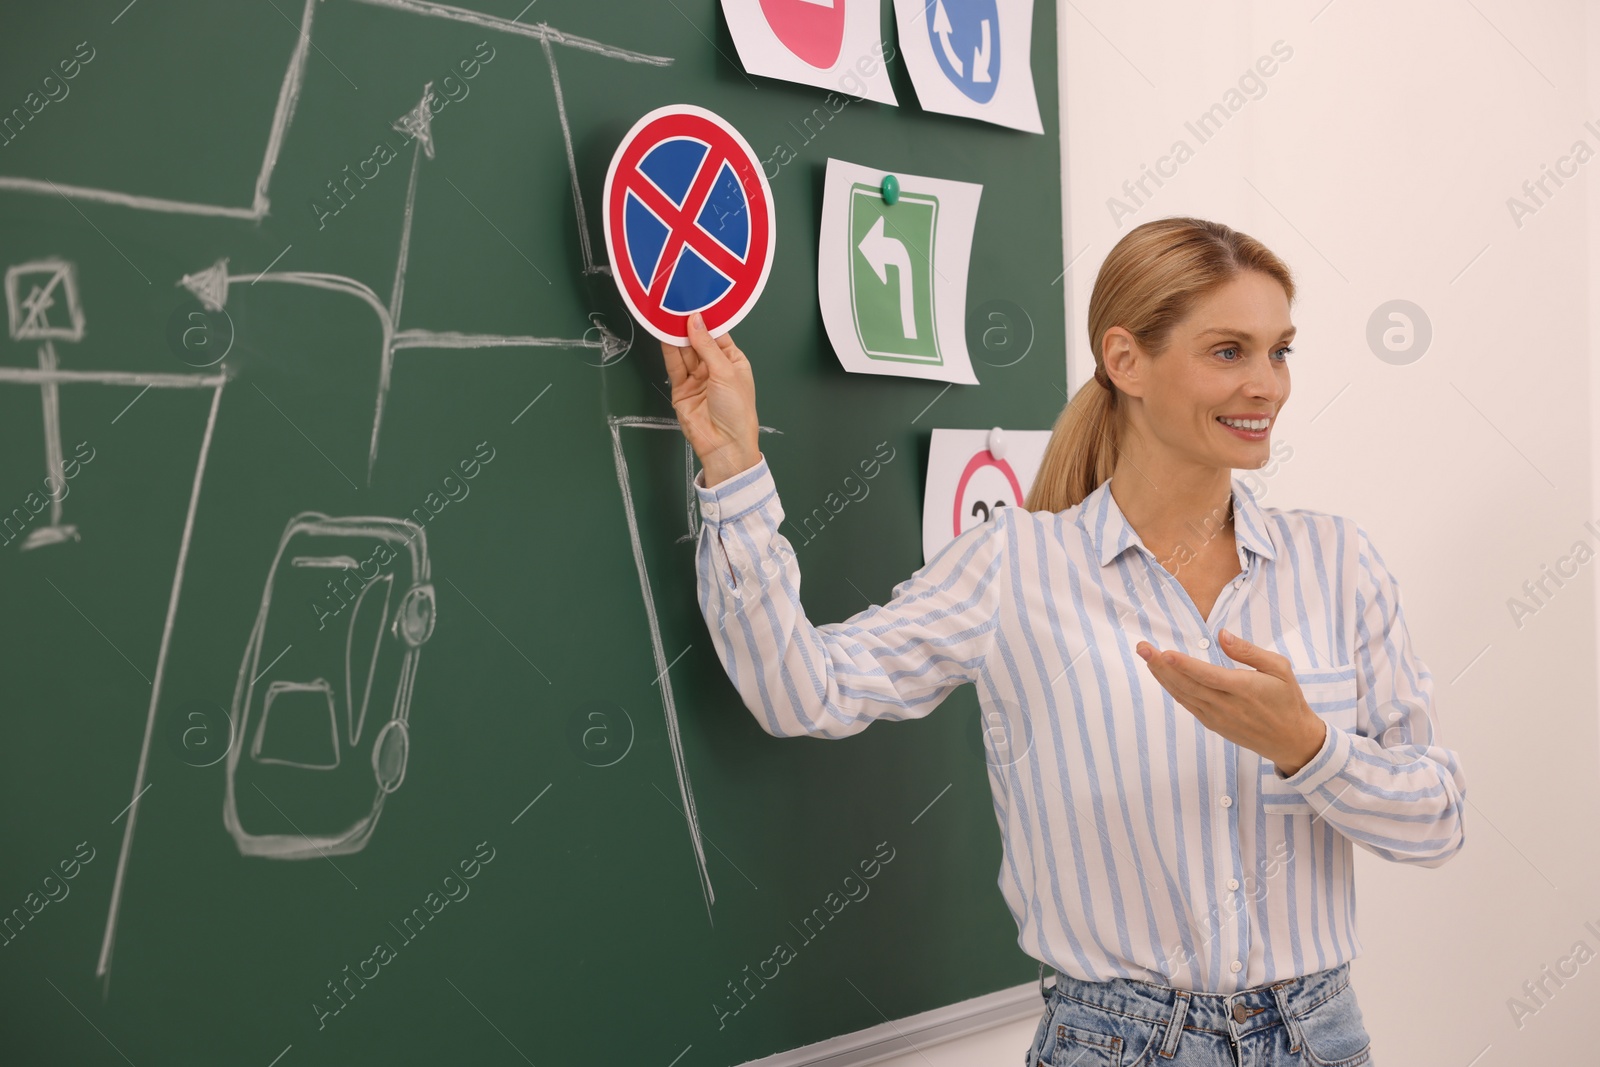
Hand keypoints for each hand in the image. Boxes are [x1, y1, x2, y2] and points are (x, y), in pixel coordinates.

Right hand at [660, 312, 760, 485]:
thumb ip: (707, 346)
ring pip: (684, 352)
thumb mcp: (725, 372)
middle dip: (688, 326)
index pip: (717, 335)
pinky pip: (674, 366)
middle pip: (698, 341)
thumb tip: (695, 321)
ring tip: (666, 316)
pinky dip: (668, 351)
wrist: (724, 444)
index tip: (695, 303)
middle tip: (677, 306)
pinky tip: (664, 335)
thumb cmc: (737, 411)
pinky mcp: (682, 389)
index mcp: (733, 361)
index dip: (706, 321)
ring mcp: (697, 378)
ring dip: (676, 336)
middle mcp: (714, 368)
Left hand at [1135, 629, 1327, 776]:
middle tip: (1142, 647)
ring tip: (1146, 657)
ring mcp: (1217, 717)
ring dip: (1162, 676)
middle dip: (1161, 666)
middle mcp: (1227, 705)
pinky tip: (1162, 675)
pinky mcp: (1213, 724)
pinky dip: (1173, 689)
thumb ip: (1249, 651)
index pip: (1208, 676)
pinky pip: (1188, 705)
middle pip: (1187, 685)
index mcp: (1245, 689)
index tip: (1164, 652)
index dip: (1184, 666)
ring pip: (1183, 695)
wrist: (1291, 740)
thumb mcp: (1280, 668)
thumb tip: (1222, 635)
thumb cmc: (1287, 699)